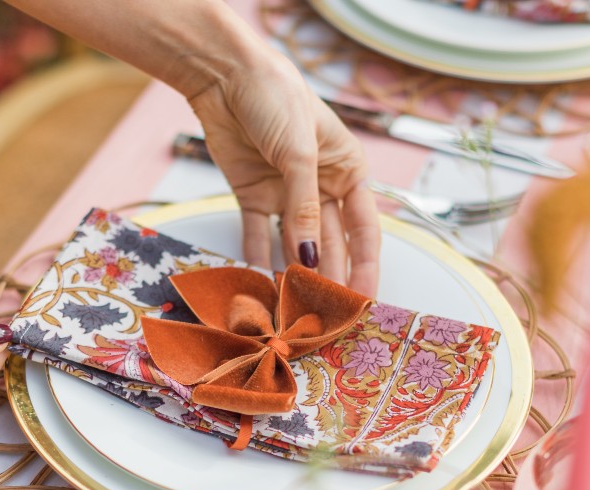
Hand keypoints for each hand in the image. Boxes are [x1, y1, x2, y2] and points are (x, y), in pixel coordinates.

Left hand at [190, 51, 380, 297]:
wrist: (224, 74)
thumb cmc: (276, 97)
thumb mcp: (299, 154)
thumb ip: (304, 209)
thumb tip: (311, 260)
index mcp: (348, 171)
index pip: (363, 230)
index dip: (365, 267)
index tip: (363, 301)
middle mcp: (321, 187)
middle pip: (329, 243)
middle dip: (328, 278)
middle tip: (326, 314)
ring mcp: (286, 195)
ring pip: (295, 244)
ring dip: (294, 273)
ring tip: (293, 305)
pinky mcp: (254, 196)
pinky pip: (257, 233)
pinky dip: (256, 255)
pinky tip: (258, 281)